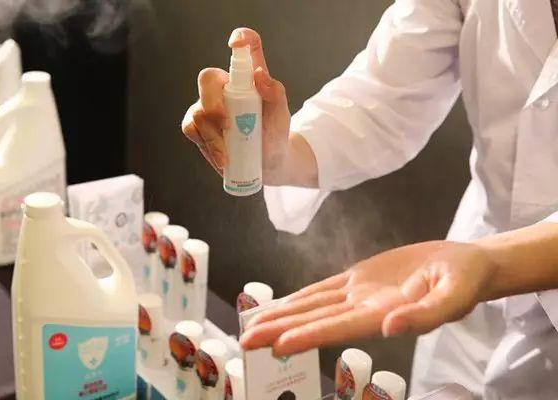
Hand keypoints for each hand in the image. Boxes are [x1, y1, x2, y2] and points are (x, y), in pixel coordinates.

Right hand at [181, 27, 291, 183]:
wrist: (269, 163)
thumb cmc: (275, 134)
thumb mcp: (281, 115)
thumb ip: (275, 93)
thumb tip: (259, 75)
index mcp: (248, 77)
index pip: (245, 48)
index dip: (240, 39)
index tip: (236, 43)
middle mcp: (225, 87)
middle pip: (207, 78)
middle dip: (213, 102)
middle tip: (226, 123)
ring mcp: (208, 106)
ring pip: (198, 111)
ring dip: (213, 135)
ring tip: (229, 154)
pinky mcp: (199, 127)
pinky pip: (191, 128)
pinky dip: (207, 145)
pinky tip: (222, 158)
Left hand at [239, 240, 498, 356]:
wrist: (465, 265)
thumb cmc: (464, 282)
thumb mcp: (454, 296)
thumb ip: (425, 315)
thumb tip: (391, 327)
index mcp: (385, 315)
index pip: (338, 328)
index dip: (308, 335)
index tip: (278, 344)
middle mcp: (364, 309)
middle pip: (315, 320)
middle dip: (280, 330)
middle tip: (245, 340)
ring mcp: (359, 294)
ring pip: (313, 305)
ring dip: (282, 315)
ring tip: (252, 325)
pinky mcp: (359, 278)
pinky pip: (322, 288)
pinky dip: (299, 297)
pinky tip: (281, 305)